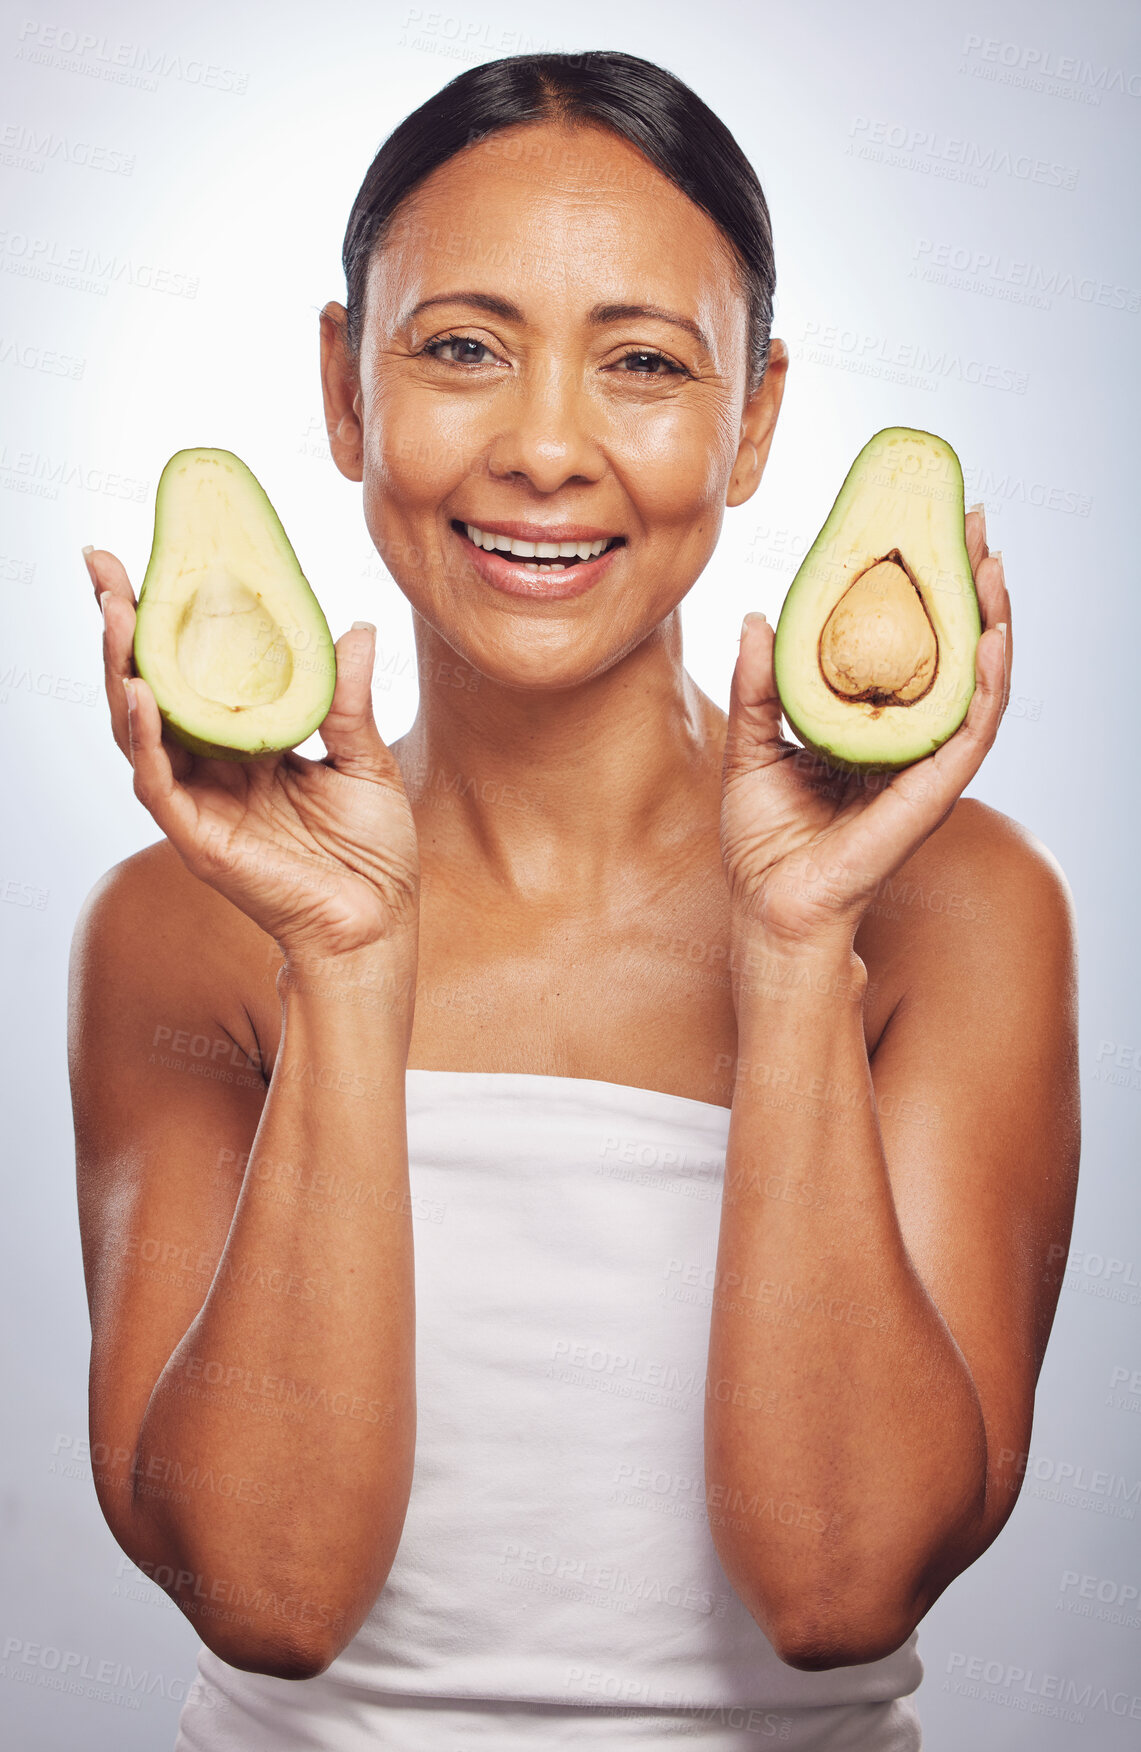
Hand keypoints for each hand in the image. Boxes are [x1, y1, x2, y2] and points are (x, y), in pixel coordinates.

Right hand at [86, 548, 420, 959]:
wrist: (378, 925)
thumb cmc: (373, 854)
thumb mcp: (365, 761)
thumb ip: (348, 700)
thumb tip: (354, 626)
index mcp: (246, 742)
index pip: (194, 669)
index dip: (168, 620)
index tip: (149, 557)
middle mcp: (211, 767)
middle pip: (150, 686)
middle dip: (121, 626)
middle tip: (101, 565)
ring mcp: (197, 801)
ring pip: (137, 727)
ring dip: (120, 667)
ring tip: (114, 610)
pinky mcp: (197, 837)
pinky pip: (157, 781)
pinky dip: (143, 736)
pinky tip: (138, 689)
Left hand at [719, 508, 1009, 946]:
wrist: (770, 908)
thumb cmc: (764, 843)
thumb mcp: (750, 746)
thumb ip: (759, 686)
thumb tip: (758, 616)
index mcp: (870, 728)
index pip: (910, 646)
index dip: (921, 590)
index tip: (923, 530)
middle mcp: (908, 742)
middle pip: (952, 653)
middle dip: (966, 587)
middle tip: (971, 524)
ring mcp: (925, 768)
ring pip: (977, 685)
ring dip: (992, 622)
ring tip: (992, 567)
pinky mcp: (931, 794)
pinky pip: (971, 733)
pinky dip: (988, 685)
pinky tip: (992, 639)